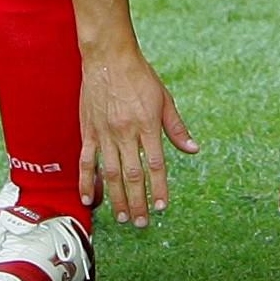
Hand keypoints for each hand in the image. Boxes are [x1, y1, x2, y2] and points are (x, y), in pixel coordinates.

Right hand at [78, 44, 196, 226]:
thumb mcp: (164, 99)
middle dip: (138, 202)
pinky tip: (89, 200)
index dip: (159, 188)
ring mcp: (105, 134)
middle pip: (133, 175)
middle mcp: (126, 132)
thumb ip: (177, 128)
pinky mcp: (89, 132)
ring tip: (123, 217)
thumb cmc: (139, 76)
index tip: (162, 207)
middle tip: (142, 223)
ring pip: (111, 174)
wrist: (109, 57)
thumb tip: (193, 150)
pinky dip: (86, 182)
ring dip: (117, 199)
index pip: (155, 165)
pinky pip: (87, 162)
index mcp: (147, 125)